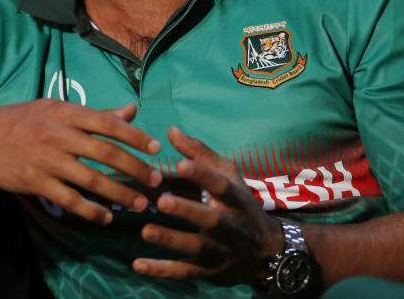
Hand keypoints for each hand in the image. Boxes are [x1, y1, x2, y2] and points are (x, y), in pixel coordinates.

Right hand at [0, 99, 161, 223]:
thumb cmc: (24, 119)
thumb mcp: (58, 108)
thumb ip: (96, 114)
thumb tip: (131, 111)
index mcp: (66, 112)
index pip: (108, 123)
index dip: (135, 136)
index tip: (157, 148)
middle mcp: (58, 134)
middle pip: (106, 153)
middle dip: (135, 169)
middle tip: (155, 180)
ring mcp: (46, 160)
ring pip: (91, 180)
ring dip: (119, 194)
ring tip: (139, 203)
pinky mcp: (35, 182)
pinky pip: (69, 200)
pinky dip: (90, 210)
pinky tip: (105, 217)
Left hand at [132, 126, 281, 285]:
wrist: (266, 252)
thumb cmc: (240, 204)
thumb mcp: (228, 176)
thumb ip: (200, 153)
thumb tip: (171, 131)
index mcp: (236, 199)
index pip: (221, 186)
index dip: (203, 176)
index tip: (180, 164)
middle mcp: (232, 227)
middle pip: (211, 220)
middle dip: (188, 211)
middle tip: (162, 201)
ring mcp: (221, 252)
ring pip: (197, 248)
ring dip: (171, 241)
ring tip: (145, 231)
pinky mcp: (208, 271)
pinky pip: (184, 272)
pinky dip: (161, 270)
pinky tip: (137, 264)